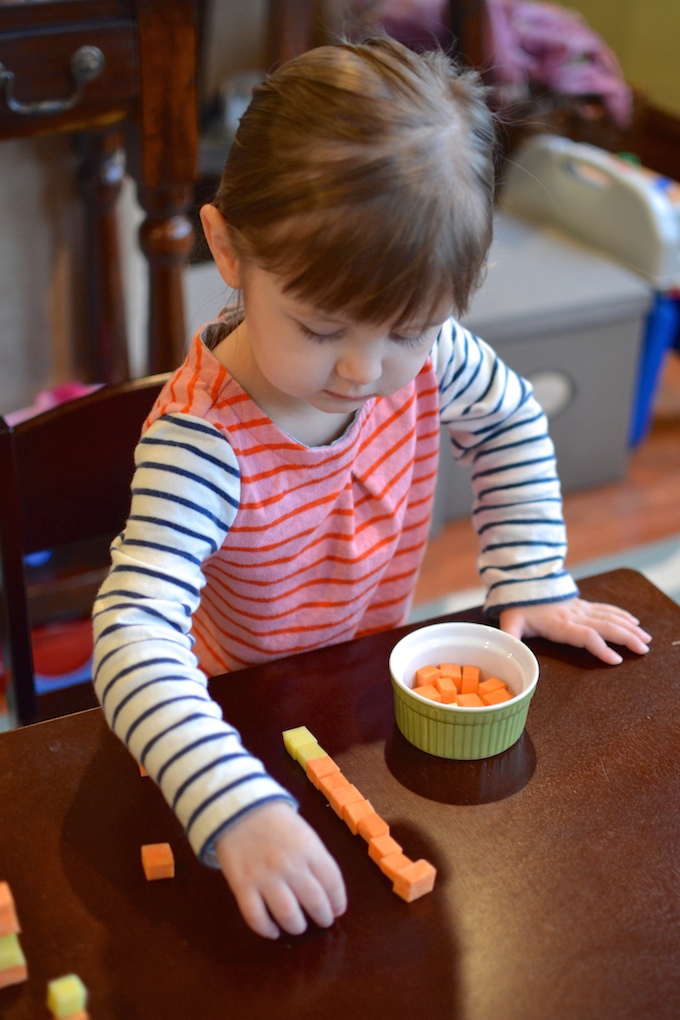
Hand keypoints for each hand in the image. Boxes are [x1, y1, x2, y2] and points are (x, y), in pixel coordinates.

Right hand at [215, 801, 346, 938]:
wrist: (236, 805)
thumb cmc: (273, 817)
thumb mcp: (302, 830)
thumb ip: (313, 856)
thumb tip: (324, 886)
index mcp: (310, 848)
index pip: (333, 882)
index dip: (338, 901)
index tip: (337, 909)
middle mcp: (291, 865)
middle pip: (315, 902)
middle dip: (323, 917)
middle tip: (323, 921)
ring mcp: (266, 877)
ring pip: (289, 916)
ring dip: (297, 926)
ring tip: (298, 927)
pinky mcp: (243, 886)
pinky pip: (256, 917)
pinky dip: (266, 930)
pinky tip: (272, 931)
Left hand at [499, 597, 650, 664]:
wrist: (523, 580)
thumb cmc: (517, 606)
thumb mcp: (510, 622)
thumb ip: (510, 637)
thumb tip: (507, 651)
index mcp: (558, 623)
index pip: (584, 635)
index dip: (600, 647)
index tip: (615, 660)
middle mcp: (574, 615)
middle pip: (604, 626)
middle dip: (625, 638)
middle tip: (643, 650)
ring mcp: (580, 609)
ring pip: (609, 617)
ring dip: (629, 628)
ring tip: (645, 640)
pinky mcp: (583, 605)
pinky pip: (606, 610)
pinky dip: (623, 616)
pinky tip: (635, 623)